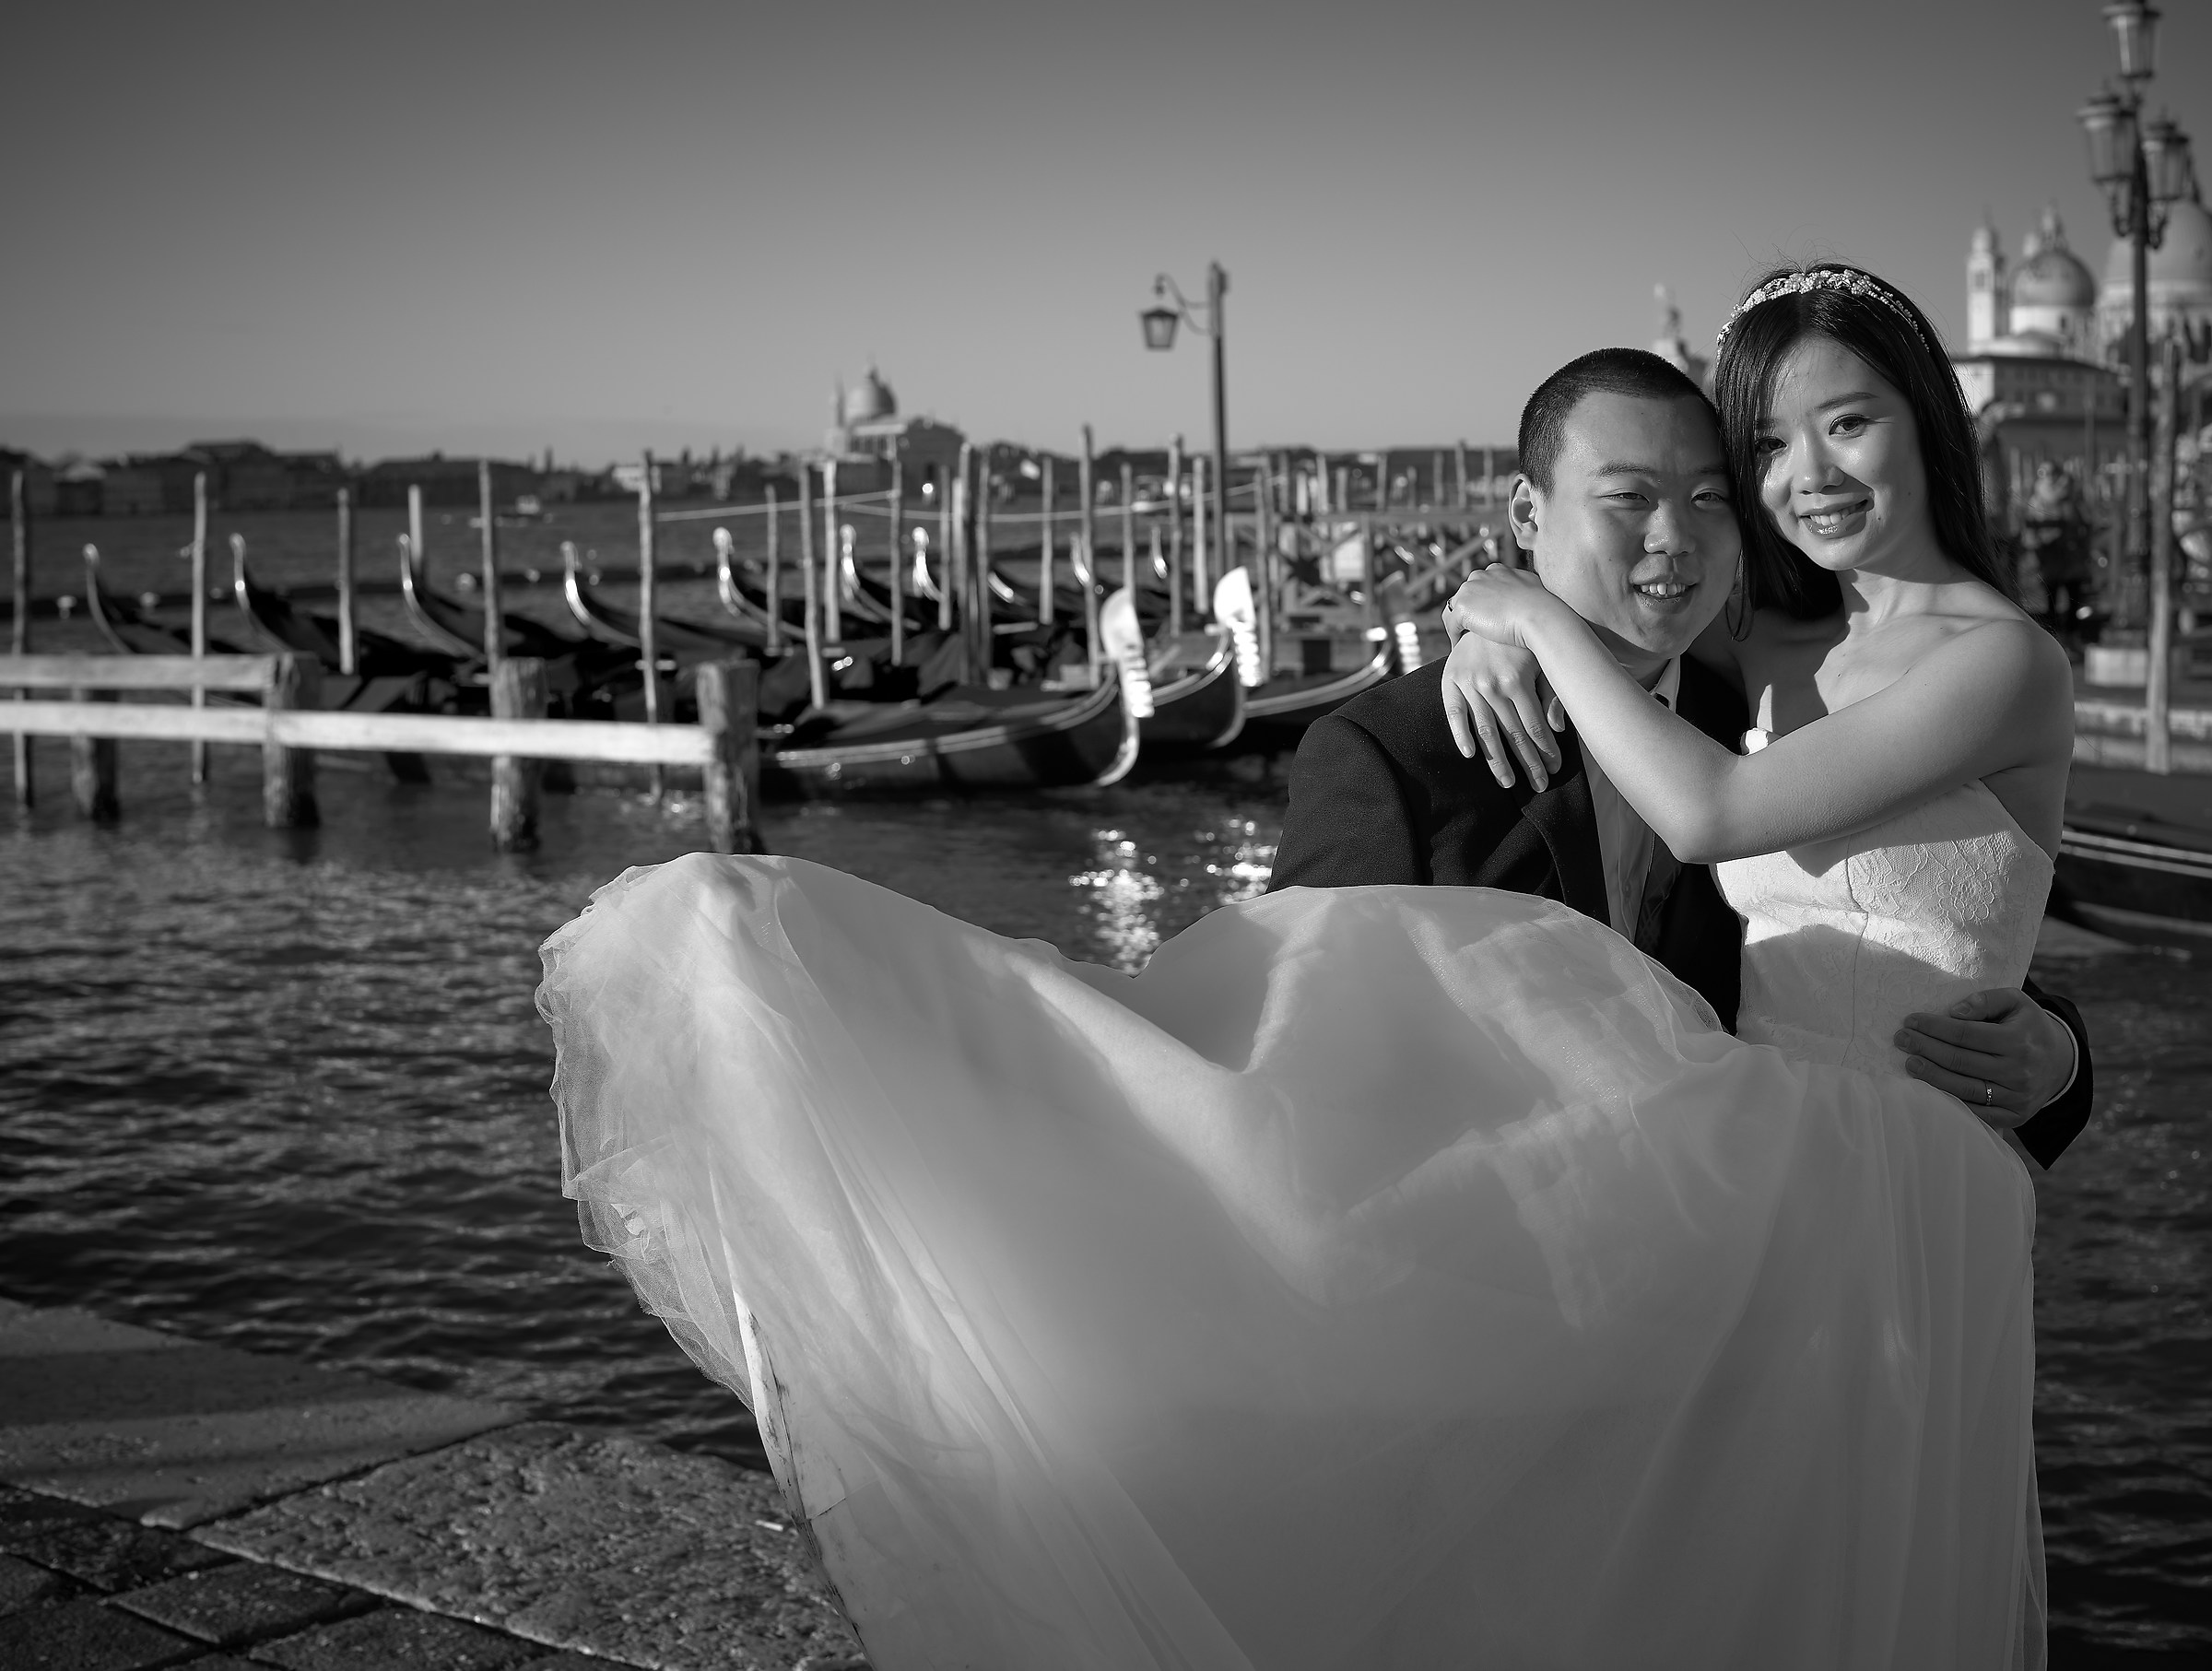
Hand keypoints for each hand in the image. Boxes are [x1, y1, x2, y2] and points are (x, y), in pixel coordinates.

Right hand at [1440, 631, 1565, 789]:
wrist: (1487, 607)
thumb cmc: (1520, 639)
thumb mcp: (1541, 662)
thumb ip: (1551, 695)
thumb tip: (1557, 730)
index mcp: (1517, 680)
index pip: (1533, 727)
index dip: (1544, 751)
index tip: (1553, 771)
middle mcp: (1493, 685)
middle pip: (1512, 735)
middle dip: (1528, 764)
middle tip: (1539, 786)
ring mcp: (1470, 684)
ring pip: (1485, 732)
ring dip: (1498, 761)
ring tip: (1509, 783)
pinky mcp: (1450, 680)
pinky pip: (1453, 713)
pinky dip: (1460, 735)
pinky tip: (1470, 755)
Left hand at [1441, 563, 1560, 651]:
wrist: (1539, 615)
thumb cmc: (1543, 609)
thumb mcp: (1534, 591)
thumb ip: (1524, 590)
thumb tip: (1527, 597)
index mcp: (1497, 571)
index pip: (1481, 586)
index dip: (1482, 604)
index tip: (1486, 619)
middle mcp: (1481, 575)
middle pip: (1466, 596)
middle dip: (1469, 613)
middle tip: (1471, 633)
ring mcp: (1469, 589)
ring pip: (1455, 609)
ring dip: (1459, 625)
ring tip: (1462, 642)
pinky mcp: (1462, 606)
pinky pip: (1451, 624)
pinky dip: (1454, 636)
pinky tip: (1458, 648)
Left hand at [1894, 988, 2075, 1129]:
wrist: (2060, 1062)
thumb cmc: (2027, 1026)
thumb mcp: (2016, 1001)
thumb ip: (1986, 1000)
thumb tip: (1955, 1012)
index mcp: (2018, 1041)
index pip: (1966, 1034)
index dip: (1935, 1027)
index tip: (1911, 1021)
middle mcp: (2018, 1071)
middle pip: (1961, 1061)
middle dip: (1926, 1049)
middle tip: (1901, 1040)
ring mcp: (2017, 1097)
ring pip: (1965, 1089)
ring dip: (1932, 1077)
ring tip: (1910, 1064)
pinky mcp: (2014, 1116)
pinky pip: (1977, 1112)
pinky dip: (1951, 1102)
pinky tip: (1929, 1090)